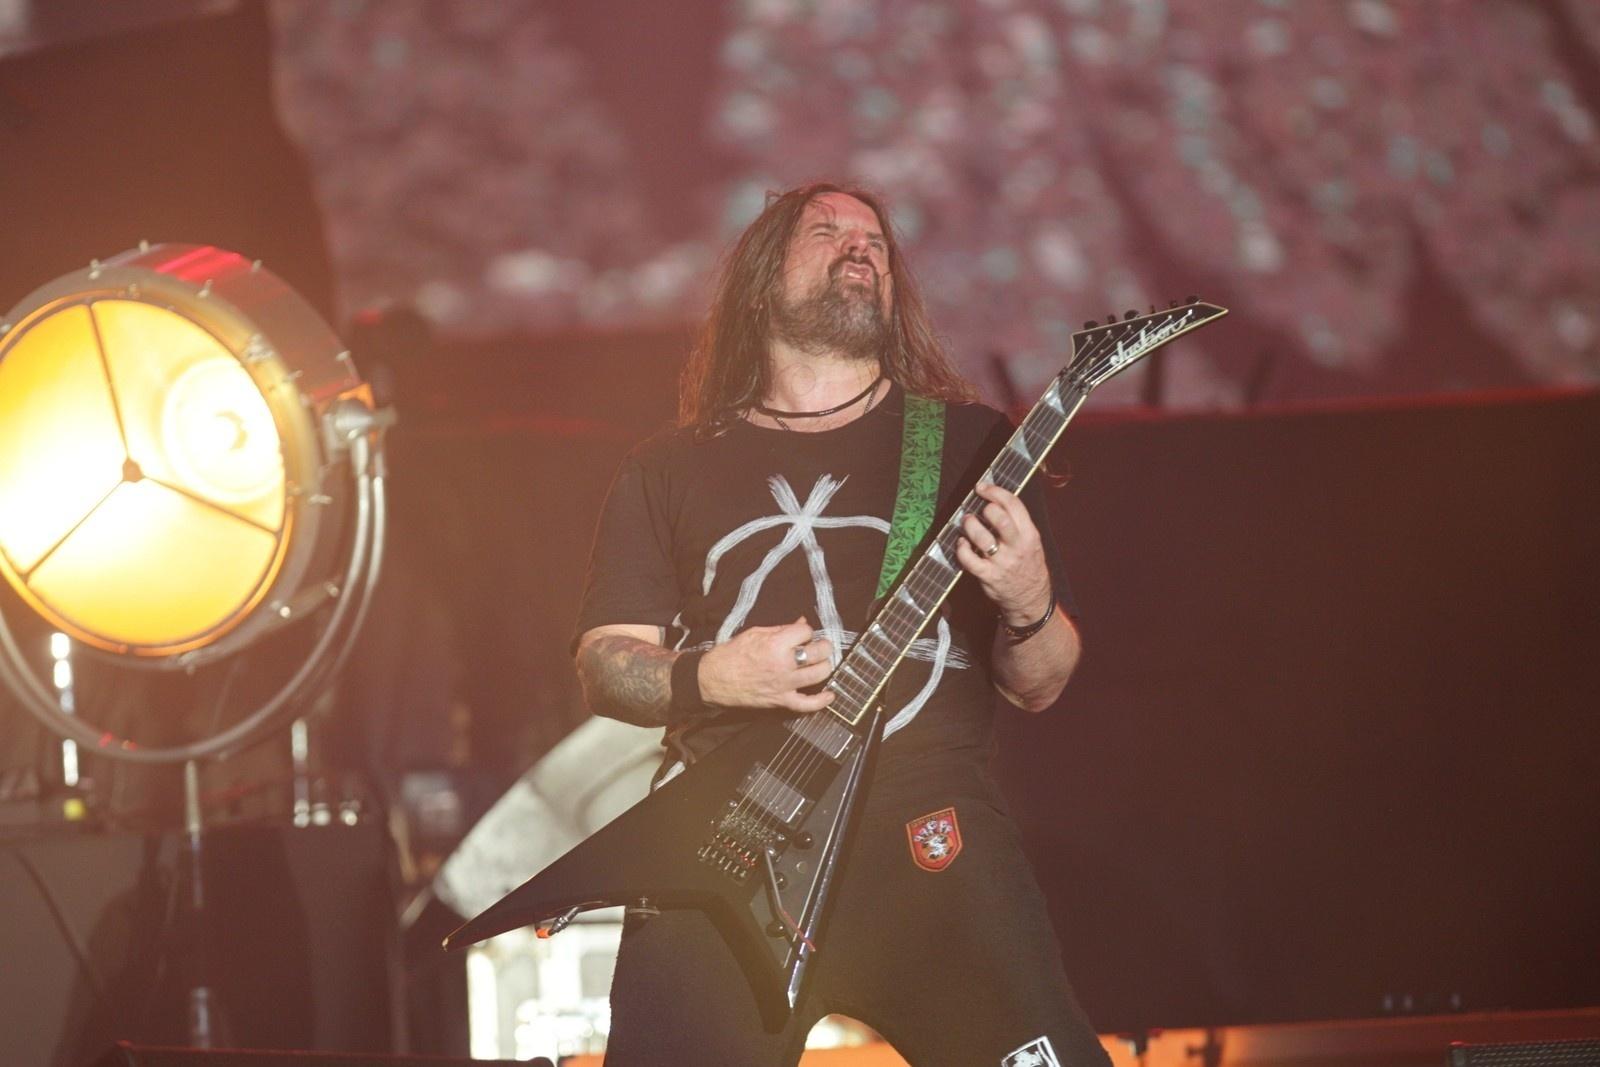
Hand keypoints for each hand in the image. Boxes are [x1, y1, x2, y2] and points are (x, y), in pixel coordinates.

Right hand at [698, 616, 836, 713]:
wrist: (714, 679)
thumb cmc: (732, 654)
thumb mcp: (755, 633)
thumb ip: (781, 629)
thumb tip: (801, 622)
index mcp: (776, 644)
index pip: (806, 632)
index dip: (806, 631)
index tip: (802, 634)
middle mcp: (784, 664)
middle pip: (819, 652)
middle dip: (823, 646)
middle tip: (820, 646)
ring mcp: (784, 684)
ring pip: (819, 674)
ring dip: (825, 666)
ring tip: (823, 663)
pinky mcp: (781, 700)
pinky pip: (807, 704)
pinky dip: (821, 702)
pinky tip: (830, 695)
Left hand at [954, 482, 1053, 627]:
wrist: (1030, 599)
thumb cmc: (1027, 565)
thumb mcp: (1031, 542)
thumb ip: (1016, 523)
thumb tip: (992, 500)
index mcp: (1029, 534)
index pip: (1013, 505)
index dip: (995, 491)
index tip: (982, 487)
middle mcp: (1017, 547)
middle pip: (999, 518)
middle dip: (984, 508)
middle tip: (978, 510)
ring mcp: (1002, 563)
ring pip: (981, 538)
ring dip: (969, 526)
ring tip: (967, 523)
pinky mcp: (988, 576)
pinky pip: (969, 559)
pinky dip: (961, 549)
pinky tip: (961, 544)